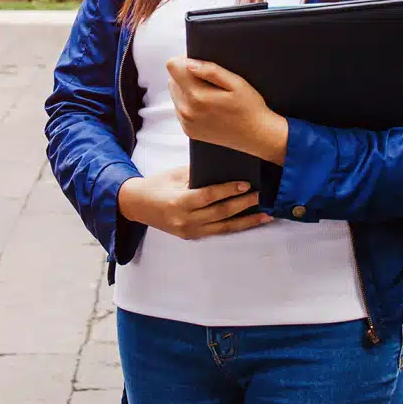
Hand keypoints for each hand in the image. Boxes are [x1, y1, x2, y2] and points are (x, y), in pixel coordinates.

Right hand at [118, 167, 272, 239]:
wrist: (137, 206)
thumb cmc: (157, 185)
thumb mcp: (175, 174)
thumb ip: (197, 173)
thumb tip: (224, 167)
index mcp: (179, 202)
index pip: (208, 196)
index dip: (228, 190)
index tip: (247, 184)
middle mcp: (185, 220)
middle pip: (220, 213)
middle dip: (244, 205)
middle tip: (262, 196)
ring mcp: (189, 231)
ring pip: (223, 227)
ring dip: (246, 221)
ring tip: (265, 215)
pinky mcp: (192, 236)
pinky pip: (217, 231)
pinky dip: (235, 226)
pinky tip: (249, 221)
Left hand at [166, 57, 288, 163]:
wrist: (256, 136)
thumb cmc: (249, 107)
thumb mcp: (236, 83)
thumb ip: (211, 70)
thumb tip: (189, 63)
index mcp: (197, 96)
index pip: (173, 66)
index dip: (185, 60)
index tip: (200, 64)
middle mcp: (187, 110)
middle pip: (172, 79)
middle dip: (186, 75)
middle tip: (210, 81)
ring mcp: (186, 122)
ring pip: (175, 94)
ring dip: (187, 90)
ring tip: (211, 95)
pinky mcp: (188, 130)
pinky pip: (180, 108)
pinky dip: (190, 103)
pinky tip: (209, 106)